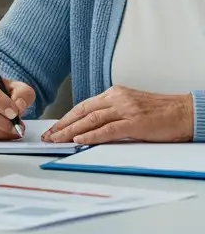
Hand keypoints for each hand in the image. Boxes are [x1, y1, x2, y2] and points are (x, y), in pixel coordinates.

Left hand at [43, 86, 193, 145]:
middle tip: (49, 136)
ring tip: (58, 140)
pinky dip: (92, 135)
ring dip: (71, 131)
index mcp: (113, 93)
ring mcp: (125, 109)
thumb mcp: (131, 106)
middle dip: (63, 125)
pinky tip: (79, 140)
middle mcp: (116, 98)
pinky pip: (109, 129)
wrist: (185, 112)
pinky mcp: (135, 122)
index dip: (67, 118)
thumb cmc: (161, 112)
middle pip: (82, 111)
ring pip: (91, 119)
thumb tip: (93, 126)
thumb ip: (113, 113)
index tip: (54, 128)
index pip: (84, 106)